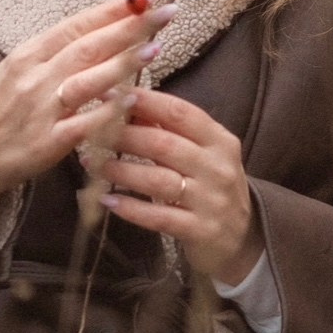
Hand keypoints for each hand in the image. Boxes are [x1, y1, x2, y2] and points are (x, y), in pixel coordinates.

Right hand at [0, 0, 176, 218]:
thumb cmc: (0, 109)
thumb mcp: (18, 70)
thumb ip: (55, 52)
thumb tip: (99, 29)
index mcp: (28, 55)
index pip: (77, 25)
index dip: (113, 10)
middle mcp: (35, 77)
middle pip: (88, 46)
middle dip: (129, 27)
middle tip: (166, 12)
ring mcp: (41, 110)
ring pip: (86, 80)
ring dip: (123, 63)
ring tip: (154, 47)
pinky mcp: (47, 142)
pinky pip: (83, 124)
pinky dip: (107, 111)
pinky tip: (131, 100)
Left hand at [91, 88, 260, 284]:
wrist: (241, 238)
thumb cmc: (212, 186)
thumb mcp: (201, 153)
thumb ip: (169, 129)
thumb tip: (128, 100)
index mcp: (219, 140)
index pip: (180, 113)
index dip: (145, 101)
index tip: (111, 93)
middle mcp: (218, 168)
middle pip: (164, 145)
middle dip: (124, 136)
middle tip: (91, 132)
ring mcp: (210, 201)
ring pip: (158, 180)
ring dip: (120, 170)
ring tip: (92, 164)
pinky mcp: (200, 230)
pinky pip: (159, 217)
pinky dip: (130, 208)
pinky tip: (107, 200)